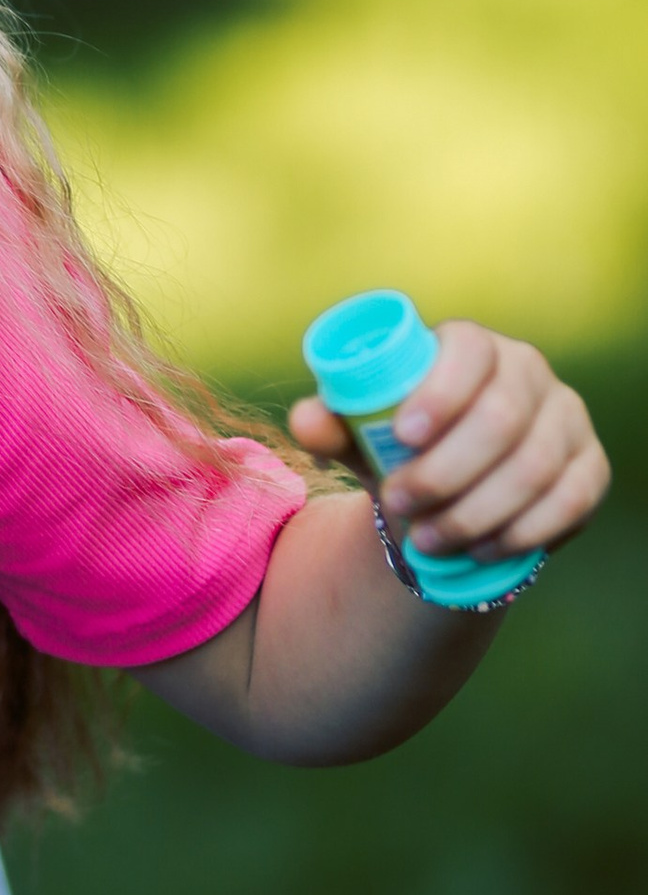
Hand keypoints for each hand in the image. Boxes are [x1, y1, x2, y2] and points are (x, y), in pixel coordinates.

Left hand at [290, 320, 611, 562]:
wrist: (450, 482)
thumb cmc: (399, 442)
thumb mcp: (360, 432)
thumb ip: (329, 422)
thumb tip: (306, 421)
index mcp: (472, 344)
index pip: (469, 351)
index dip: (442, 392)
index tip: (403, 436)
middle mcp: (528, 371)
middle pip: (503, 417)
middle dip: (448, 469)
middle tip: (400, 504)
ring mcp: (567, 419)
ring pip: (535, 467)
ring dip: (478, 510)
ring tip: (427, 540)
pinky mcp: (589, 467)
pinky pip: (570, 501)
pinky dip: (524, 531)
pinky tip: (482, 549)